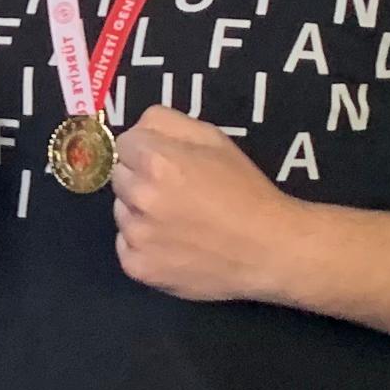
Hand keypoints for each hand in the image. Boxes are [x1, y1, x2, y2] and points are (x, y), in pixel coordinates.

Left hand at [109, 109, 313, 302]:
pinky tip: (174, 244)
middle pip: (120, 177)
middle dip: (141, 180)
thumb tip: (137, 128)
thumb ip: (167, 123)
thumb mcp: (214, 139)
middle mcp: (141, 197)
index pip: (124, 144)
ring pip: (121, 212)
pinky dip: (143, 245)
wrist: (268, 250)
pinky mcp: (138, 266)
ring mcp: (137, 236)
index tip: (167, 163)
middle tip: (176, 192)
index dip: (146, 151)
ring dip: (140, 213)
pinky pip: (126, 246)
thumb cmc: (245, 191)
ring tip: (179, 220)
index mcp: (157, 161)